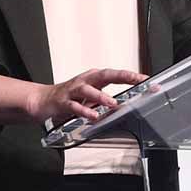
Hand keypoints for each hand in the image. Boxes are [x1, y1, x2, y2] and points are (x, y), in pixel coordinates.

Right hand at [26, 68, 147, 123]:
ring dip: (101, 96)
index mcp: (93, 79)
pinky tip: (93, 116)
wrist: (43, 100)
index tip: (146, 79)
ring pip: (89, 91)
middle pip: (105, 75)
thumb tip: (127, 103)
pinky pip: (75, 106)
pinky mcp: (63, 102)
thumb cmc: (69, 97)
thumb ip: (107, 99)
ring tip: (113, 103)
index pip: (115, 75)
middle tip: (136, 80)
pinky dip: (84, 111)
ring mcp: (73, 91)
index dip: (131, 76)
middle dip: (122, 76)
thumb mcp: (91, 96)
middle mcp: (85, 82)